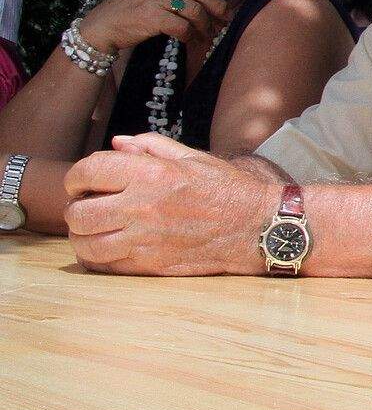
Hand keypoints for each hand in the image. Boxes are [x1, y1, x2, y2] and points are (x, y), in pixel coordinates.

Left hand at [63, 133, 277, 275]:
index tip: (82, 182)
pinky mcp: (150, 265)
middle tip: (89, 205)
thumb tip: (117, 144)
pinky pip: (104, 264)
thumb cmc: (227, 189)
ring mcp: (144, 240)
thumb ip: (151, 147)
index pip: (88, 172)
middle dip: (78, 207)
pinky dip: (97, 256)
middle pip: (79, 212)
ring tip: (96, 228)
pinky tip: (107, 247)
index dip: (77, 177)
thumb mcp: (192, 158)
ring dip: (83, 235)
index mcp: (151, 174)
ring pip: (86, 243)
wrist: (256, 227)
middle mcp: (142, 207)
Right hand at [76, 0, 236, 52]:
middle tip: (226, 19)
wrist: (103, 24)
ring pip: (195, 10)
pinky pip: (182, 26)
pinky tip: (189, 39)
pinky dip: (190, 35)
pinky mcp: (152, 17)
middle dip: (219, 6)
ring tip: (207, 34)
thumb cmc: (134, 9)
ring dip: (206, 25)